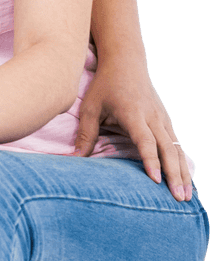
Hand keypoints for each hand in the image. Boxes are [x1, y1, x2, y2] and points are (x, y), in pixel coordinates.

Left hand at [74, 61, 191, 200]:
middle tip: (179, 198)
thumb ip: (85, 133)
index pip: (146, 141)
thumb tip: (74, 158)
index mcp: (134, 113)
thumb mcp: (90, 107)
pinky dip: (182, 162)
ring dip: (183, 172)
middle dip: (174, 175)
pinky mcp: (166, 119)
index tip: (155, 180)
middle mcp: (153, 116)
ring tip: (186, 196)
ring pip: (177, 148)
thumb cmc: (105, 85)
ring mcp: (163, 118)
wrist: (126, 61)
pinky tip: (185, 180)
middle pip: (168, 149)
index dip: (151, 161)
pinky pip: (177, 144)